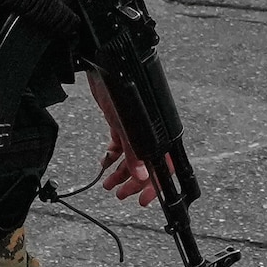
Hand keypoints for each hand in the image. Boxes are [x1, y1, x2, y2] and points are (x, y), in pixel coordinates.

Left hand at [88, 72, 159, 206]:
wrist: (101, 65)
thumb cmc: (118, 87)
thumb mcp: (126, 125)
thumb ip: (135, 151)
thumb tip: (142, 176)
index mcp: (160, 131)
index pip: (165, 165)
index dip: (156, 185)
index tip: (144, 200)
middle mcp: (151, 131)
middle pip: (148, 164)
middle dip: (134, 183)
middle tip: (121, 194)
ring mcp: (136, 127)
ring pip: (134, 157)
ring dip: (121, 172)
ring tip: (109, 184)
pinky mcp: (122, 122)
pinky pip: (122, 145)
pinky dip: (113, 156)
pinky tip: (105, 163)